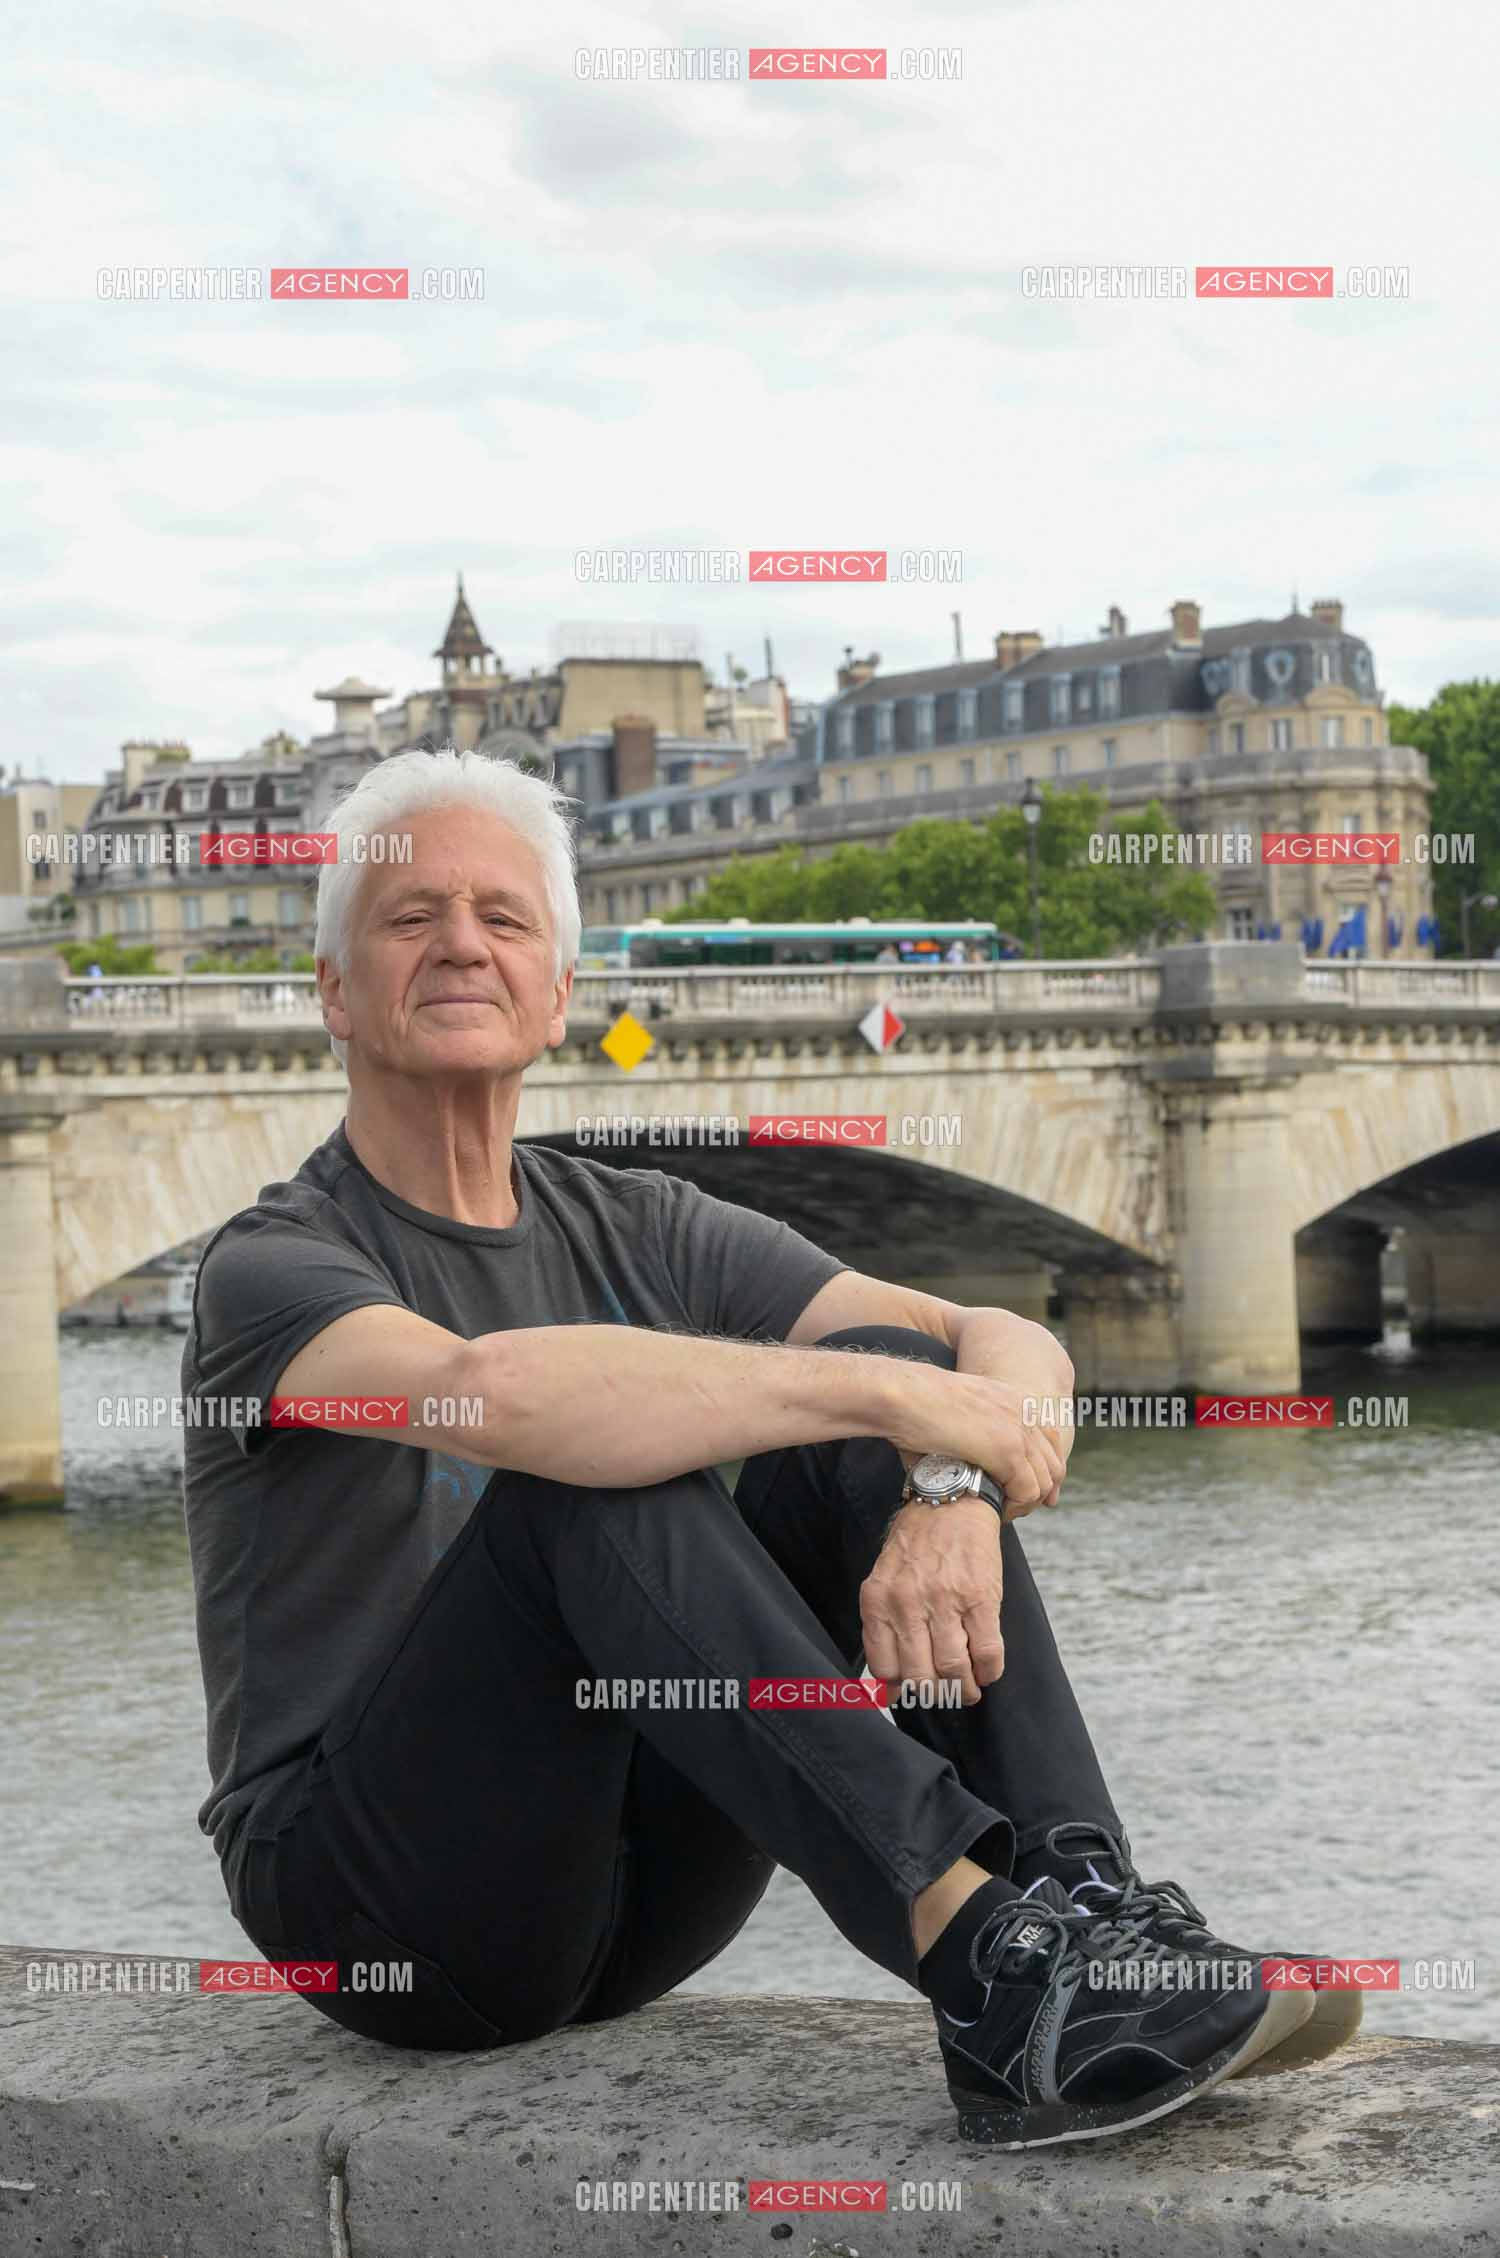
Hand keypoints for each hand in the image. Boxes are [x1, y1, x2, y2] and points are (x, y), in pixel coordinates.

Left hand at [860, 1496, 1004, 1705]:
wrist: (951, 1501)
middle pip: (920, 1676)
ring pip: (953, 1670)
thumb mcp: (885, 1580)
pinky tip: (987, 1671)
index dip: (898, 1689)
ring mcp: (945, 1601)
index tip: (909, 1693)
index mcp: (878, 1601)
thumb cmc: (916, 1545)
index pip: (884, 1668)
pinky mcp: (980, 1598)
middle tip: (943, 1694)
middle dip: (934, 1695)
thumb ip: (884, 1628)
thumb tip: (887, 1688)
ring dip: (964, 1690)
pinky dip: (989, 1671)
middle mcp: (908, 1604)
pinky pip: (987, 1652)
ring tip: (969, 1689)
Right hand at [886, 1370, 1067, 1518]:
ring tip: (1001, 1512)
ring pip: (1044, 1482)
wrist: (905, 1395)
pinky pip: (1028, 1491)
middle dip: (1041, 1492)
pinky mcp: (1008, 1449)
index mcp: (1014, 1399)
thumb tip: (965, 1463)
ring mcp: (1019, 1430)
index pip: (1050, 1440)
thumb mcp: (957, 1412)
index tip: (1038, 1494)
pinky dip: (1014, 1508)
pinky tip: (995, 1510)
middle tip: (1017, 1509)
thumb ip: (974, 1433)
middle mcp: (1024, 1412)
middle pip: (1053, 1463)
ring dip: (1024, 1504)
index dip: (1046, 1470)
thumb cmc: (914, 1406)